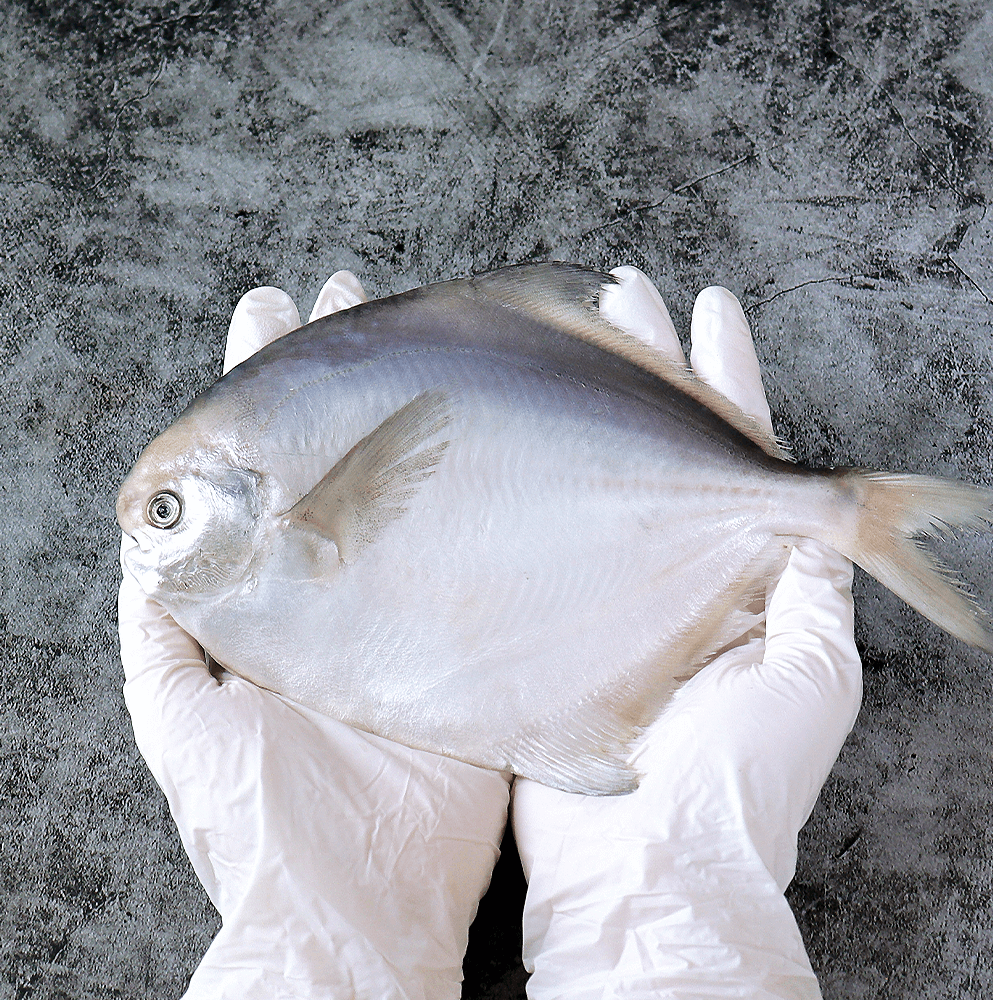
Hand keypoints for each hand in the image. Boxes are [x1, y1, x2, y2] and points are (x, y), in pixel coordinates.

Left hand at [118, 272, 510, 999]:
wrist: (358, 903)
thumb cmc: (260, 817)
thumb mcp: (182, 710)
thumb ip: (158, 619)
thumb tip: (140, 528)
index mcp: (275, 586)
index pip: (265, 460)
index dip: (263, 382)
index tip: (272, 306)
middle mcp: (350, 579)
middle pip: (344, 453)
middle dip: (340, 369)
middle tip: (347, 286)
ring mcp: (418, 600)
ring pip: (418, 487)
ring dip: (420, 407)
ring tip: (428, 325)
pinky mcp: (477, 635)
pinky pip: (486, 553)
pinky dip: (496, 494)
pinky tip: (510, 428)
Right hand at [512, 268, 862, 997]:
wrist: (646, 866)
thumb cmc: (737, 777)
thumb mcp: (807, 674)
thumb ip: (815, 584)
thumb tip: (832, 507)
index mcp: (742, 569)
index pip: (738, 450)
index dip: (724, 376)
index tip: (710, 307)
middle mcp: (671, 564)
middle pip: (657, 443)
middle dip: (645, 366)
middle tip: (623, 296)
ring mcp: (606, 581)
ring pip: (594, 473)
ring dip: (585, 401)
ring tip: (568, 332)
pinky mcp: (550, 611)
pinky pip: (539, 526)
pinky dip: (528, 473)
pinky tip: (507, 425)